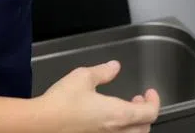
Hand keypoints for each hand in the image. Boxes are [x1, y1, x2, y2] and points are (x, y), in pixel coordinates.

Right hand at [36, 60, 159, 132]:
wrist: (40, 123)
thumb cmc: (63, 101)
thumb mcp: (84, 77)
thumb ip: (103, 71)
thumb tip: (115, 67)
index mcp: (119, 114)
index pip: (150, 113)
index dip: (154, 101)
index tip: (149, 91)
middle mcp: (115, 132)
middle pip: (143, 129)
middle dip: (144, 113)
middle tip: (136, 99)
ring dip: (133, 124)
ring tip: (122, 110)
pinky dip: (118, 129)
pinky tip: (104, 118)